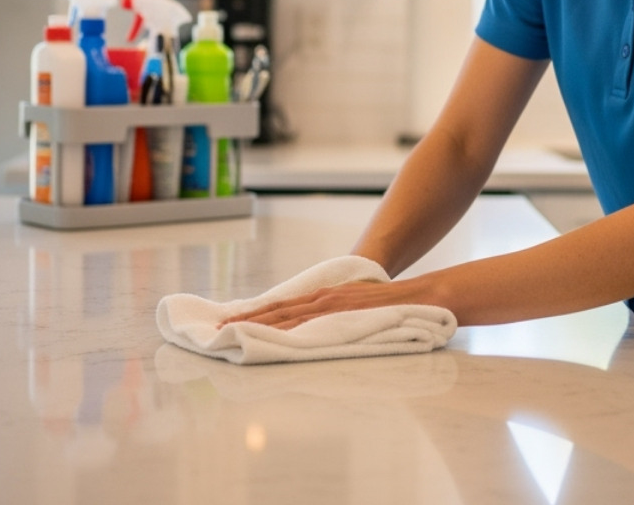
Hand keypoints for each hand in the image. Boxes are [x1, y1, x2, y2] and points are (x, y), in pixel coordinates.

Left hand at [218, 277, 436, 330]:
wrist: (416, 296)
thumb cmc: (388, 305)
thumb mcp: (354, 307)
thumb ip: (334, 317)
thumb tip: (317, 332)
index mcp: (323, 298)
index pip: (281, 306)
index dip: (254, 314)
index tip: (230, 322)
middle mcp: (321, 299)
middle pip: (276, 310)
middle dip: (245, 320)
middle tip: (217, 330)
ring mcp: (330, 306)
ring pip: (286, 317)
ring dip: (257, 326)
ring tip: (232, 334)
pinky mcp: (340, 314)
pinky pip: (307, 324)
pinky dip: (284, 330)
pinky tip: (268, 337)